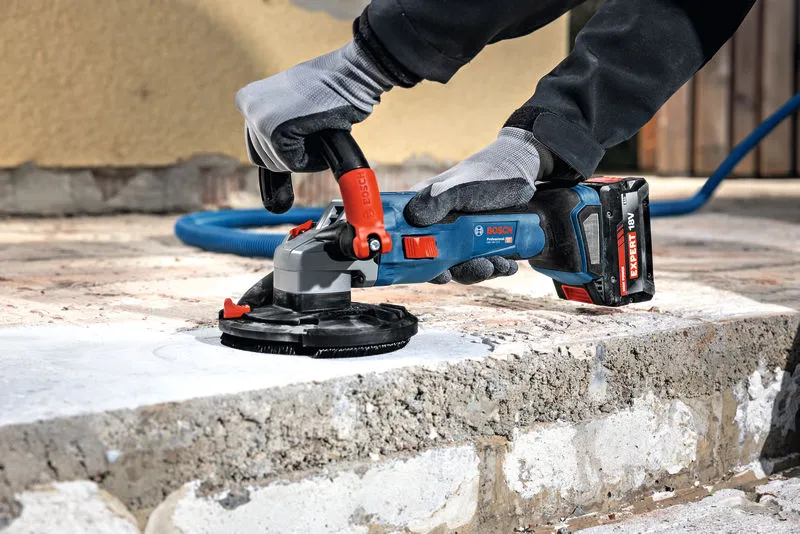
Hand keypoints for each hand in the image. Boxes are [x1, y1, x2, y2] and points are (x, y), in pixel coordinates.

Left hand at [235, 41, 392, 172]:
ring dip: (304, 157)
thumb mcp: (293, 99)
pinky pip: (294, 164)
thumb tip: (277, 148)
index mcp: (247, 98)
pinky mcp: (277, 134)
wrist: (350, 73)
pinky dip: (313, 161)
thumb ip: (277, 119)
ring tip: (321, 136)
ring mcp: (259, 121)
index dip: (285, 148)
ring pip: (280, 162)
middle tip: (316, 137)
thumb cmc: (331, 85)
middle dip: (293, 154)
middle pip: (265, 157)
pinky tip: (324, 142)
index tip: (304, 135)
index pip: (257, 145)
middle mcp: (248, 108)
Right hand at [405, 127, 551, 283]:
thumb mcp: (461, 187)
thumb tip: (412, 216)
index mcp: (424, 212)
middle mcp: (439, 227)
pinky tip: (509, 265)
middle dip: (463, 270)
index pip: (411, 242)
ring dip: (482, 270)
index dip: (421, 263)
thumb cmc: (486, 173)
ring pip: (464, 265)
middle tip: (483, 268)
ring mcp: (460, 237)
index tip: (442, 275)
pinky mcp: (480, 242)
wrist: (520, 170)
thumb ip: (438, 200)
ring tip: (501, 264)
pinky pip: (483, 262)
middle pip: (440, 260)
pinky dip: (497, 267)